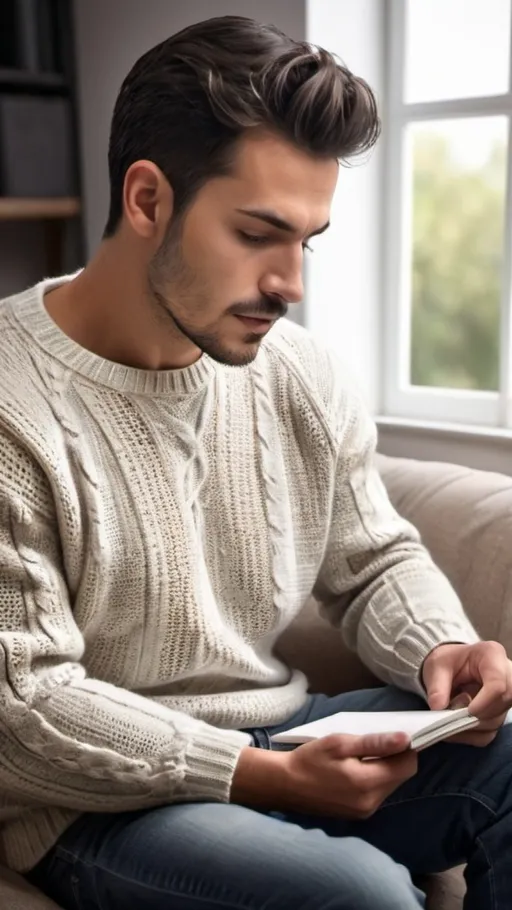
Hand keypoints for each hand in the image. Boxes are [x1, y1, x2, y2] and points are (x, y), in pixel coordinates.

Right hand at [231, 732, 416, 818]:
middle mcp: (371, 802)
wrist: (284, 784)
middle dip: (395, 759)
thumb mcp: (341, 743)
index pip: (407, 766)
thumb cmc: (310, 759)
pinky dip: (374, 780)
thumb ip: (375, 743)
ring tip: (363, 755)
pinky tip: (357, 769)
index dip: (406, 749)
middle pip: (401, 777)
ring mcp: (365, 812)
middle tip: (376, 742)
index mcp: (368, 783)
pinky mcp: (358, 815)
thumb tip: (405, 739)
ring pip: (390, 786)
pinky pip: (378, 794)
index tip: (395, 735)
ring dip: (385, 769)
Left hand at [422, 641, 511, 745]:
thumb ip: (437, 686)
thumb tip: (438, 707)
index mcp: (491, 656)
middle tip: (451, 714)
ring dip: (469, 726)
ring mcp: (504, 698)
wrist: (449, 667)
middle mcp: (505, 676)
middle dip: (475, 714)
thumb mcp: (437, 666)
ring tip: (448, 717)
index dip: (484, 701)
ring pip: (495, 721)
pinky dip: (468, 734)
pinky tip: (453, 728)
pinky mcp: (497, 715)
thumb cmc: (447, 662)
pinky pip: (487, 733)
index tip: (467, 711)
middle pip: (502, 703)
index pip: (498, 684)